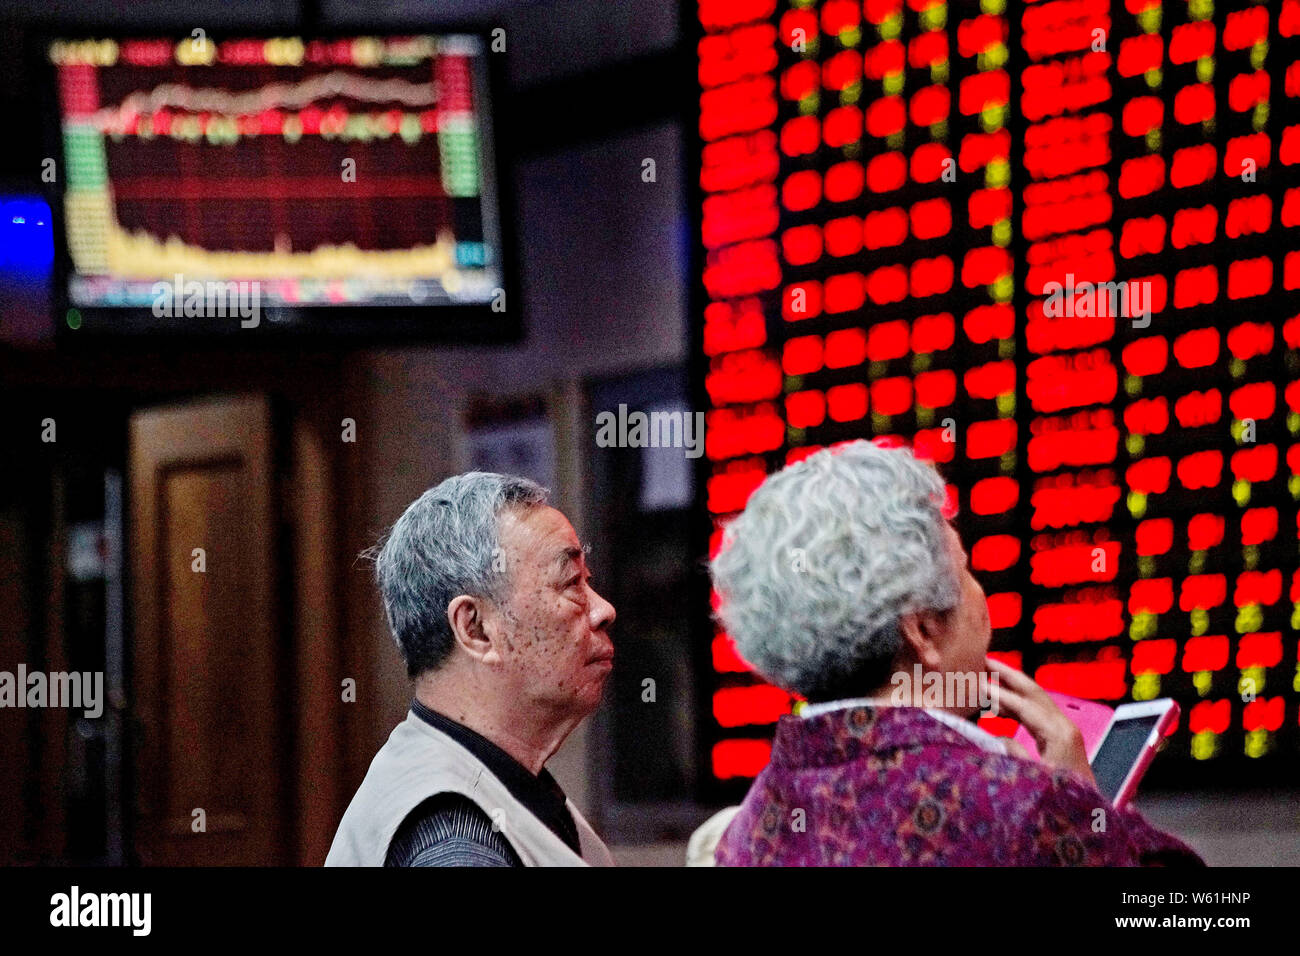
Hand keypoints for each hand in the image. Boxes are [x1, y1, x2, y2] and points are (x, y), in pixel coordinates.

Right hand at [985, 657, 1095, 786]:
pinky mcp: (1059, 738)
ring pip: (1034, 701)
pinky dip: (1016, 706)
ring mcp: (1063, 730)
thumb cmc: (1066, 799)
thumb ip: (1016, 756)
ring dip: (1011, 688)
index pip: (1026, 706)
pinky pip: (1035, 714)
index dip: (1001, 694)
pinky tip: (998, 707)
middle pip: (1034, 692)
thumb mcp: (1036, 779)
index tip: (979, 682)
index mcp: (1059, 733)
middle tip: (985, 660)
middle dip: (1009, 675)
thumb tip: (999, 739)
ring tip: (986, 677)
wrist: (1092, 816)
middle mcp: (1063, 726)